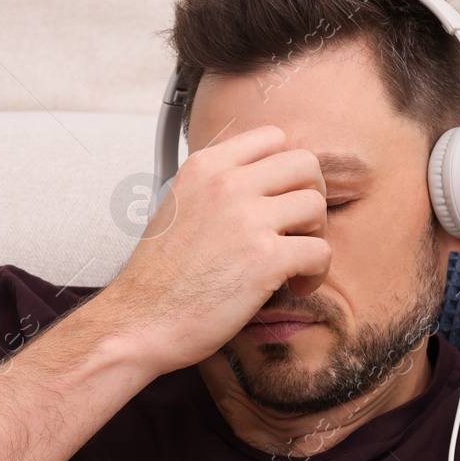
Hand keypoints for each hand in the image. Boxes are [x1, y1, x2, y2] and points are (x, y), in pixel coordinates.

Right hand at [95, 124, 332, 377]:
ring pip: (317, 205)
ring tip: (294, 261)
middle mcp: (225, 183)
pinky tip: (295, 286)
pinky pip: (320, 251)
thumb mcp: (177, 207)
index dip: (286, 170)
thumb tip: (262, 184)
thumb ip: (215, 187)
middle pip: (304, 163)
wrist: (139, 322)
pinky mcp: (265, 258)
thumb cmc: (158, 278)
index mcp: (203, 167)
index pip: (271, 138)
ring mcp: (247, 219)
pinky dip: (315, 273)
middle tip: (298, 228)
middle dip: (310, 196)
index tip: (282, 198)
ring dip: (315, 235)